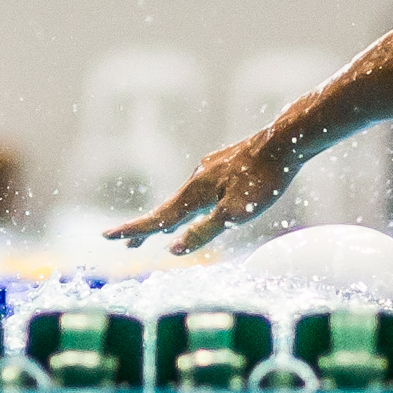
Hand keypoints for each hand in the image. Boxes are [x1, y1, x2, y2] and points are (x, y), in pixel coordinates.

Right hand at [103, 136, 292, 254]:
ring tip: (163, 231)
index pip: (158, 218)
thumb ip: (204, 231)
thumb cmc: (263, 180)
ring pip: (185, 199)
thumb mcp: (235, 212)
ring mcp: (210, 171)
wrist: (285, 141)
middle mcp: (197, 180)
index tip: (107, 236)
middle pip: (168, 209)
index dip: (134, 229)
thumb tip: (172, 251)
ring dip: (172, 216)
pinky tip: (201, 204)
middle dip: (148, 229)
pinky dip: (191, 204)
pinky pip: (201, 190)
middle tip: (128, 244)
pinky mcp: (224, 166)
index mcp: (195, 194)